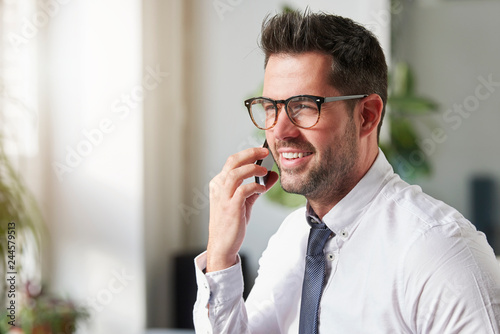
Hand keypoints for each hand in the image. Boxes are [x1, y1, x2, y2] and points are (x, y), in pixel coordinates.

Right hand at [206, 147, 278, 271]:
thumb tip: (271, 175)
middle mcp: (218, 187)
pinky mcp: (230, 207)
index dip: (248, 154)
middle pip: (232, 162)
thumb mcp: (245, 202)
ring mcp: (223, 197)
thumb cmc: (232, 224)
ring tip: (264, 170)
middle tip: (265, 152)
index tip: (262, 151)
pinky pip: (243, 190)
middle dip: (250, 154)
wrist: (223, 245)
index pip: (232, 162)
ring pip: (236, 173)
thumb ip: (257, 188)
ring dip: (252, 169)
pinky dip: (254, 186)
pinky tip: (262, 188)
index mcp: (219, 184)